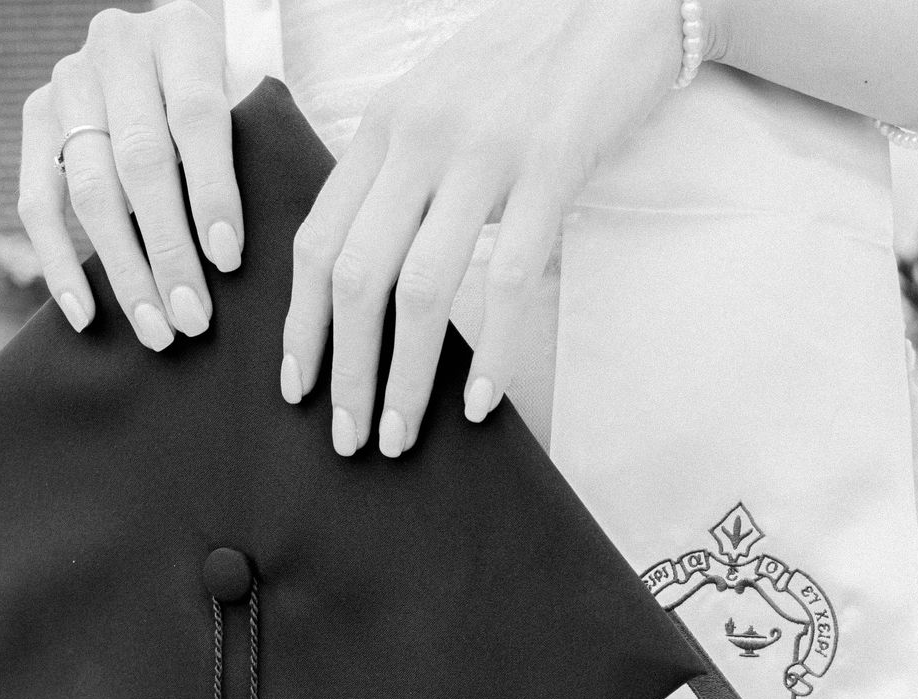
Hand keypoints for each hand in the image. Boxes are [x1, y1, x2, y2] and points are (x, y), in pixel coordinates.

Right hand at [19, 2, 241, 349]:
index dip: (213, 191)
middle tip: (194, 317)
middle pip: (140, 161)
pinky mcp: (35, 118)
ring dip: (124, 270)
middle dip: (169, 250)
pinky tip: (87, 314)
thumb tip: (250, 253)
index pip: (197, 116)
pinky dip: (60, 263)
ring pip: (89, 190)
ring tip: (157, 329)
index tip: (227, 259)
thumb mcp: (251, 100)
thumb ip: (255, 149)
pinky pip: (36, 202)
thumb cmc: (230, 98)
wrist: (167, 59)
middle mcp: (117, 47)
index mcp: (184, 33)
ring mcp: (69, 82)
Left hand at [282, 0, 684, 456]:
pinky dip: (492, 352)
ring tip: (398, 434)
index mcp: (384, 126)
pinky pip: (508, 279)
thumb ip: (401, 174)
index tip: (296, 385)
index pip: (317, 239)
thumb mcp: (439, 105)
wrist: (621, 3)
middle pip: (355, 273)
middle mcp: (419, 138)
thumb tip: (371, 270)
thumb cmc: (530, 64)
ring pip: (421, 287)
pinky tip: (478, 401)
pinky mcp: (550, 167)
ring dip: (404, 375)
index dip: (301, 323)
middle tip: (345, 436)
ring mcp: (483, 153)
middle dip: (342, 368)